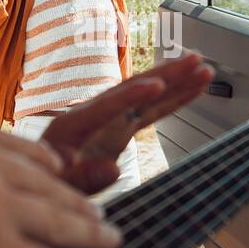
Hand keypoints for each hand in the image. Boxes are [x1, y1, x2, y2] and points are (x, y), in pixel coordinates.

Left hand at [41, 52, 214, 193]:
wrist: (42, 181)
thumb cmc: (48, 183)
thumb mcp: (60, 186)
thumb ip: (83, 179)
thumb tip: (113, 169)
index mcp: (74, 125)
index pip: (107, 105)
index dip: (132, 95)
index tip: (157, 85)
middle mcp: (94, 114)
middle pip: (133, 89)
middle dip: (166, 75)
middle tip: (195, 62)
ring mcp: (109, 119)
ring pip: (147, 96)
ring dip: (177, 82)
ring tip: (206, 69)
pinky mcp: (121, 128)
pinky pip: (151, 111)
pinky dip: (174, 100)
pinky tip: (195, 90)